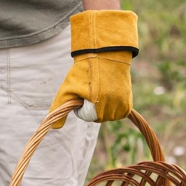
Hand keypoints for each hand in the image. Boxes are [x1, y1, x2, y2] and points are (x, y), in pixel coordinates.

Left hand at [49, 10, 138, 128]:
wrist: (104, 56)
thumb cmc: (83, 72)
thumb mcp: (67, 89)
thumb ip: (60, 109)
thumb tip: (56, 129)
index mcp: (96, 103)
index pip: (87, 116)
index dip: (82, 105)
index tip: (83, 91)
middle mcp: (111, 105)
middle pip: (99, 118)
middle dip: (93, 107)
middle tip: (92, 90)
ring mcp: (122, 104)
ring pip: (109, 116)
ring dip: (104, 108)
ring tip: (101, 91)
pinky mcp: (128, 102)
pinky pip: (120, 113)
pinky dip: (115, 107)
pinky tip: (110, 95)